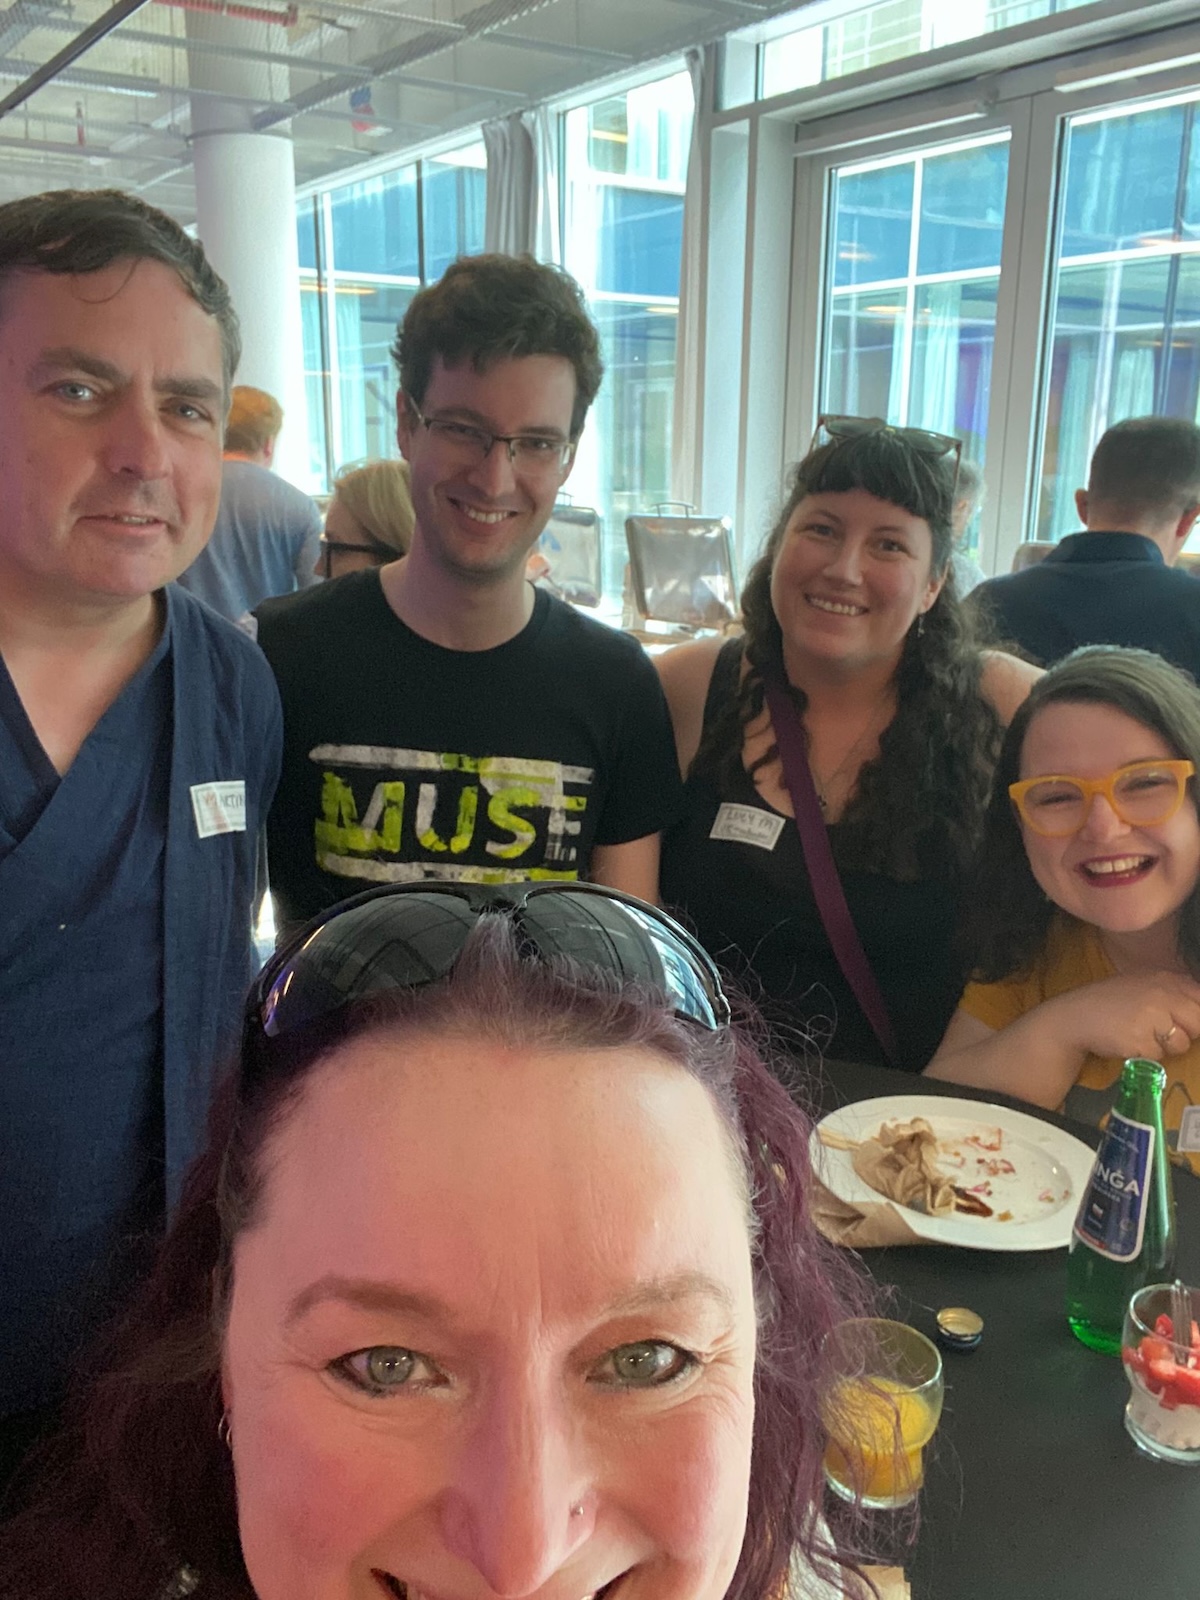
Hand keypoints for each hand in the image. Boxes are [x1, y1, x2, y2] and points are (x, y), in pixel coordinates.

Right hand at [1051, 972, 1199, 1061]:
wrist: (1075, 1017)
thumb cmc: (1109, 1002)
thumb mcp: (1142, 985)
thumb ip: (1172, 992)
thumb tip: (1198, 1007)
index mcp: (1164, 979)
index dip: (1197, 1014)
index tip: (1188, 1023)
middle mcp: (1162, 994)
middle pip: (1198, 1022)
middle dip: (1186, 1032)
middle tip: (1163, 1031)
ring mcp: (1152, 1017)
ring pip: (1182, 1043)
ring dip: (1165, 1046)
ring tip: (1143, 1036)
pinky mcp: (1141, 1040)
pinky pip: (1159, 1056)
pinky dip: (1146, 1054)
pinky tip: (1129, 1042)